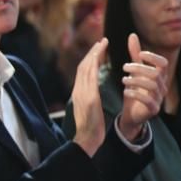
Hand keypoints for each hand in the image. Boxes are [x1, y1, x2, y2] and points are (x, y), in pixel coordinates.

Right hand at [70, 37, 108, 156]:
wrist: (87, 140)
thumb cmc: (91, 128)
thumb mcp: (89, 110)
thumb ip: (89, 99)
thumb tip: (92, 92)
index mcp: (78, 94)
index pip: (82, 72)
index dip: (90, 59)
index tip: (98, 50)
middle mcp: (78, 91)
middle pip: (82, 66)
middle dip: (92, 52)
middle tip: (101, 41)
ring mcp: (82, 94)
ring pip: (86, 68)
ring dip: (94, 54)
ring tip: (103, 43)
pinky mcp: (89, 97)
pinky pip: (91, 76)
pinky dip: (95, 64)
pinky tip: (101, 56)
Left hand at [118, 32, 167, 139]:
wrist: (131, 114)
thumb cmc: (134, 90)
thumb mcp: (134, 71)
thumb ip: (135, 55)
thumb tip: (132, 35)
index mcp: (159, 76)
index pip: (163, 63)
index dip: (153, 57)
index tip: (140, 54)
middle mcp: (162, 86)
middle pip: (156, 73)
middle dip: (140, 68)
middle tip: (124, 67)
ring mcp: (159, 98)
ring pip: (152, 86)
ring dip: (136, 80)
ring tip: (123, 80)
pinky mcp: (153, 109)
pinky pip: (148, 100)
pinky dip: (136, 94)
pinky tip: (125, 91)